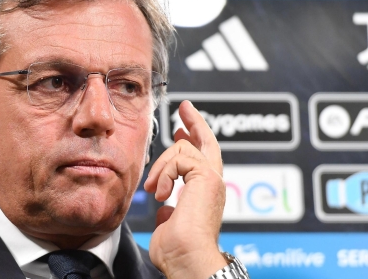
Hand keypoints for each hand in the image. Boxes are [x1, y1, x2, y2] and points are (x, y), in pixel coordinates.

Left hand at [144, 100, 226, 278]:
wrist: (188, 260)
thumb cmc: (178, 252)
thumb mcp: (168, 226)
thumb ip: (169, 213)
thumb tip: (164, 210)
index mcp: (205, 193)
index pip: (202, 159)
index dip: (192, 140)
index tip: (181, 129)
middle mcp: (213, 183)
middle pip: (208, 141)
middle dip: (194, 121)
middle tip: (184, 107)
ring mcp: (213, 178)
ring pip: (184, 148)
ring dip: (161, 166)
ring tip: (154, 189)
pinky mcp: (207, 176)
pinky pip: (180, 157)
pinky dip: (165, 173)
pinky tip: (160, 192)